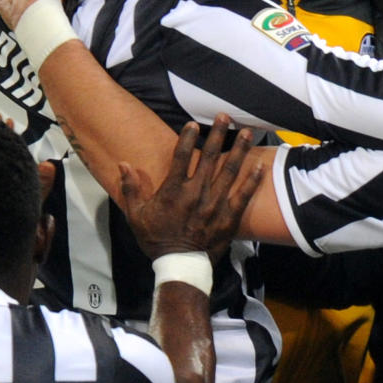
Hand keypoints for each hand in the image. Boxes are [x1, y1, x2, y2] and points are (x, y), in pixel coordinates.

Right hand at [120, 115, 262, 264]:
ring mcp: (215, 205)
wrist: (179, 266)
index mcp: (173, 191)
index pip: (182, 157)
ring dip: (239, 150)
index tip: (194, 124)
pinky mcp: (229, 218)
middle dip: (218, 134)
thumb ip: (130, 189)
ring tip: (247, 132)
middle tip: (225, 116)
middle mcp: (196, 194)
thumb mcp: (136, 216)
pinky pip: (243, 196)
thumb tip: (123, 164)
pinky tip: (259, 166)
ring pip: (229, 171)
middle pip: (210, 158)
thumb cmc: (156, 240)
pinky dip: (252, 180)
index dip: (188, 138)